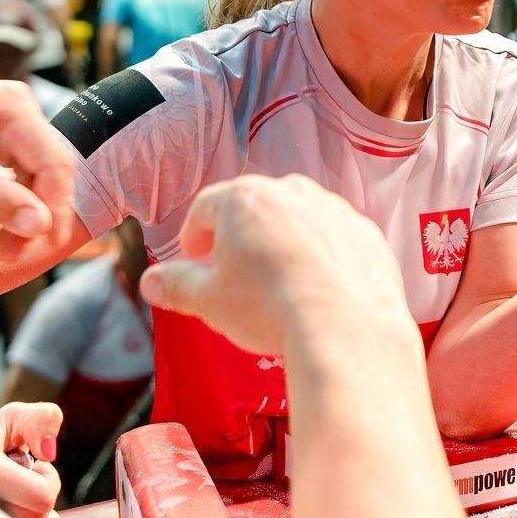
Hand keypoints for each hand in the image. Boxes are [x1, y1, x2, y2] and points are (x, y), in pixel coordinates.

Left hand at [0, 80, 72, 241]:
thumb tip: (41, 226)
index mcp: (10, 108)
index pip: (52, 162)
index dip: (56, 206)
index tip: (47, 243)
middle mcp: (21, 107)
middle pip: (49, 169)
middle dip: (38, 214)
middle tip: (9, 254)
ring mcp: (16, 119)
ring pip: (40, 174)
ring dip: (28, 212)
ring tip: (3, 248)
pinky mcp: (8, 134)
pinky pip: (26, 171)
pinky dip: (17, 201)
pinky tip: (3, 228)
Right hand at [139, 175, 409, 355]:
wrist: (347, 324)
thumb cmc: (270, 307)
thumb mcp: (209, 302)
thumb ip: (176, 286)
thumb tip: (150, 281)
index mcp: (245, 201)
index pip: (207, 206)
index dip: (194, 231)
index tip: (193, 254)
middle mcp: (292, 193)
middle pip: (255, 206)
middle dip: (240, 233)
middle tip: (232, 264)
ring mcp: (334, 210)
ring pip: (299, 219)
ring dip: (284, 241)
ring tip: (277, 278)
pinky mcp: (366, 233)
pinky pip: (335, 239)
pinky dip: (323, 256)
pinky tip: (318, 286)